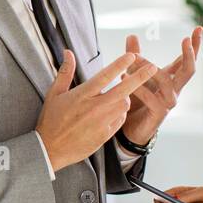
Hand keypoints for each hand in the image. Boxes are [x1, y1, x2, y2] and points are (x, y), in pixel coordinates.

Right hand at [36, 50, 156, 171]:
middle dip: (140, 77)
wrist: (50, 149)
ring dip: (125, 97)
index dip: (120, 64)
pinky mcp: (105, 135)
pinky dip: (120, 112)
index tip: (132, 55)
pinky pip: (120, 120)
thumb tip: (68, 52)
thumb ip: (65, 72)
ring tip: (119, 94)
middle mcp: (94, 108)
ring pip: (124, 105)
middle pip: (124, 90)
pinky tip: (113, 110)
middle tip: (153, 67)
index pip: (106, 76)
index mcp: (82, 95)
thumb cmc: (50, 120)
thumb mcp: (54, 94)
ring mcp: (101, 122)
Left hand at [119, 28, 201, 146]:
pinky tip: (124, 78)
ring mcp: (168, 102)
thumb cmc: (135, 101)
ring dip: (149, 68)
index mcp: (171, 79)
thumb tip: (132, 35)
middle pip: (189, 70)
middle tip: (186, 38)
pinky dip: (138, 88)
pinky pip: (152, 98)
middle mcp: (174, 90)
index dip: (194, 45)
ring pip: (166, 81)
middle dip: (189, 54)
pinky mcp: (159, 113)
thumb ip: (134, 57)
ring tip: (132, 58)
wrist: (129, 128)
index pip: (186, 60)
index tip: (198, 27)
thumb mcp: (134, 75)